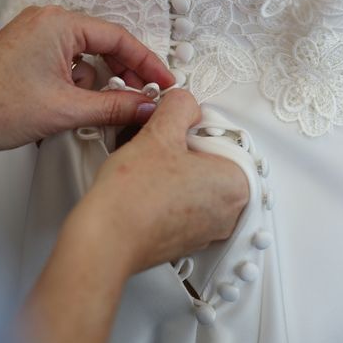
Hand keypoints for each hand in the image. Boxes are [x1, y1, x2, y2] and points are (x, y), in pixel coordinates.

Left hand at [0, 6, 174, 153]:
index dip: (146, 63)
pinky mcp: (29, 50)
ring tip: (96, 108)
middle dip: (122, 73)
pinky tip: (74, 104)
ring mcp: (36, 35)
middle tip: (141, 97)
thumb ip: (115, 106)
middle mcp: (47, 22)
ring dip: (97, 82)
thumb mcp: (66, 110)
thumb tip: (145, 106)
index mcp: (58, 24)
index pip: (119, 38)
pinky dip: (77, 82)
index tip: (163, 82)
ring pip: (86, 56)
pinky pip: (67, 61)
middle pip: (104, 44)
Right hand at [18, 89, 247, 342]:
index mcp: (237, 184)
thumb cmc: (134, 197)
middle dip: (181, 145)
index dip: (191, 124)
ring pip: (194, 179)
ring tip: (146, 164)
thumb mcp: (159, 132)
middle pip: (210, 158)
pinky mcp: (186, 239)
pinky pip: (182, 202)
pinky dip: (166, 190)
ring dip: (172, 166)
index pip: (222, 135)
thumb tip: (184, 102)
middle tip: (156, 142)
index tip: (171, 127)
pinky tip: (144, 184)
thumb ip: (179, 106)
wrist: (105, 240)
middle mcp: (230, 211)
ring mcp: (208, 229)